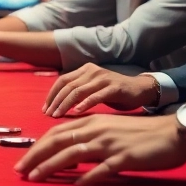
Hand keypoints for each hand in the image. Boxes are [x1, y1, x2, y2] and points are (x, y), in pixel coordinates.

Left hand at [14, 114, 185, 185]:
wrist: (173, 133)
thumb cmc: (140, 134)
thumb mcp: (109, 130)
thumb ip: (88, 140)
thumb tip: (68, 155)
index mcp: (91, 123)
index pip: (56, 133)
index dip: (37, 147)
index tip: (22, 161)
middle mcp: (97, 130)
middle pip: (58, 142)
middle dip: (35, 156)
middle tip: (19, 171)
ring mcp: (111, 144)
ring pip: (73, 154)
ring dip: (51, 166)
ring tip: (35, 178)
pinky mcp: (126, 158)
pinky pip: (103, 168)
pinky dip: (88, 176)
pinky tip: (75, 185)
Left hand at [42, 64, 157, 117]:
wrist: (140, 90)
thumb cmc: (114, 93)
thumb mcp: (93, 90)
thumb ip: (78, 94)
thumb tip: (56, 106)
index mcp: (85, 70)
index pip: (62, 80)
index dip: (51, 94)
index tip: (44, 109)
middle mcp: (92, 71)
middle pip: (67, 86)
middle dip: (55, 101)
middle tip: (48, 115)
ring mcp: (103, 78)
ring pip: (78, 90)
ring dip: (65, 104)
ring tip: (57, 115)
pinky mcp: (114, 87)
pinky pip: (96, 96)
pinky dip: (84, 104)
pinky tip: (76, 112)